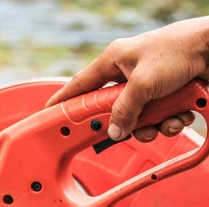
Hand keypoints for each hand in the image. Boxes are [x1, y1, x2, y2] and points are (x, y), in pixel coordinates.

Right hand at [46, 17, 208, 142]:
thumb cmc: (180, 51)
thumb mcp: (143, 84)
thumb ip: (124, 111)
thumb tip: (114, 132)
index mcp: (114, 61)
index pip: (81, 85)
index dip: (64, 100)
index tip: (50, 113)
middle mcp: (129, 74)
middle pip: (113, 112)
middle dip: (128, 124)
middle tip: (131, 127)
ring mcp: (148, 87)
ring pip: (138, 121)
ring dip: (154, 126)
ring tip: (167, 119)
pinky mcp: (166, 96)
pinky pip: (159, 120)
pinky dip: (170, 122)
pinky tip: (181, 115)